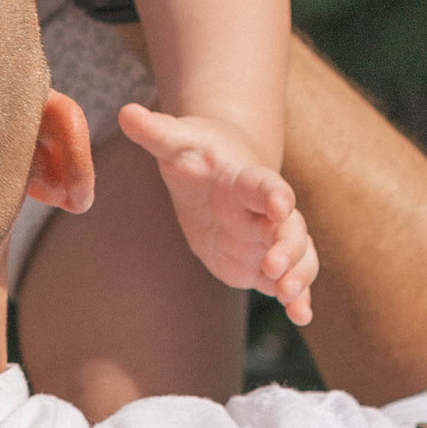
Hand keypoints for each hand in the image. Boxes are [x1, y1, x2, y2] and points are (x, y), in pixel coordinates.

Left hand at [116, 100, 317, 326]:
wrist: (213, 170)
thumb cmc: (195, 153)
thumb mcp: (174, 141)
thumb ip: (155, 132)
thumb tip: (126, 111)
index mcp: (245, 179)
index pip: (266, 185)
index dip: (275, 195)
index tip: (281, 207)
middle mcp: (266, 210)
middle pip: (291, 227)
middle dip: (288, 247)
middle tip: (274, 267)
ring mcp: (268, 237)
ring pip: (298, 256)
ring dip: (298, 276)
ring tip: (288, 298)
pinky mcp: (262, 262)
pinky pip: (288, 281)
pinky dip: (298, 298)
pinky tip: (300, 316)